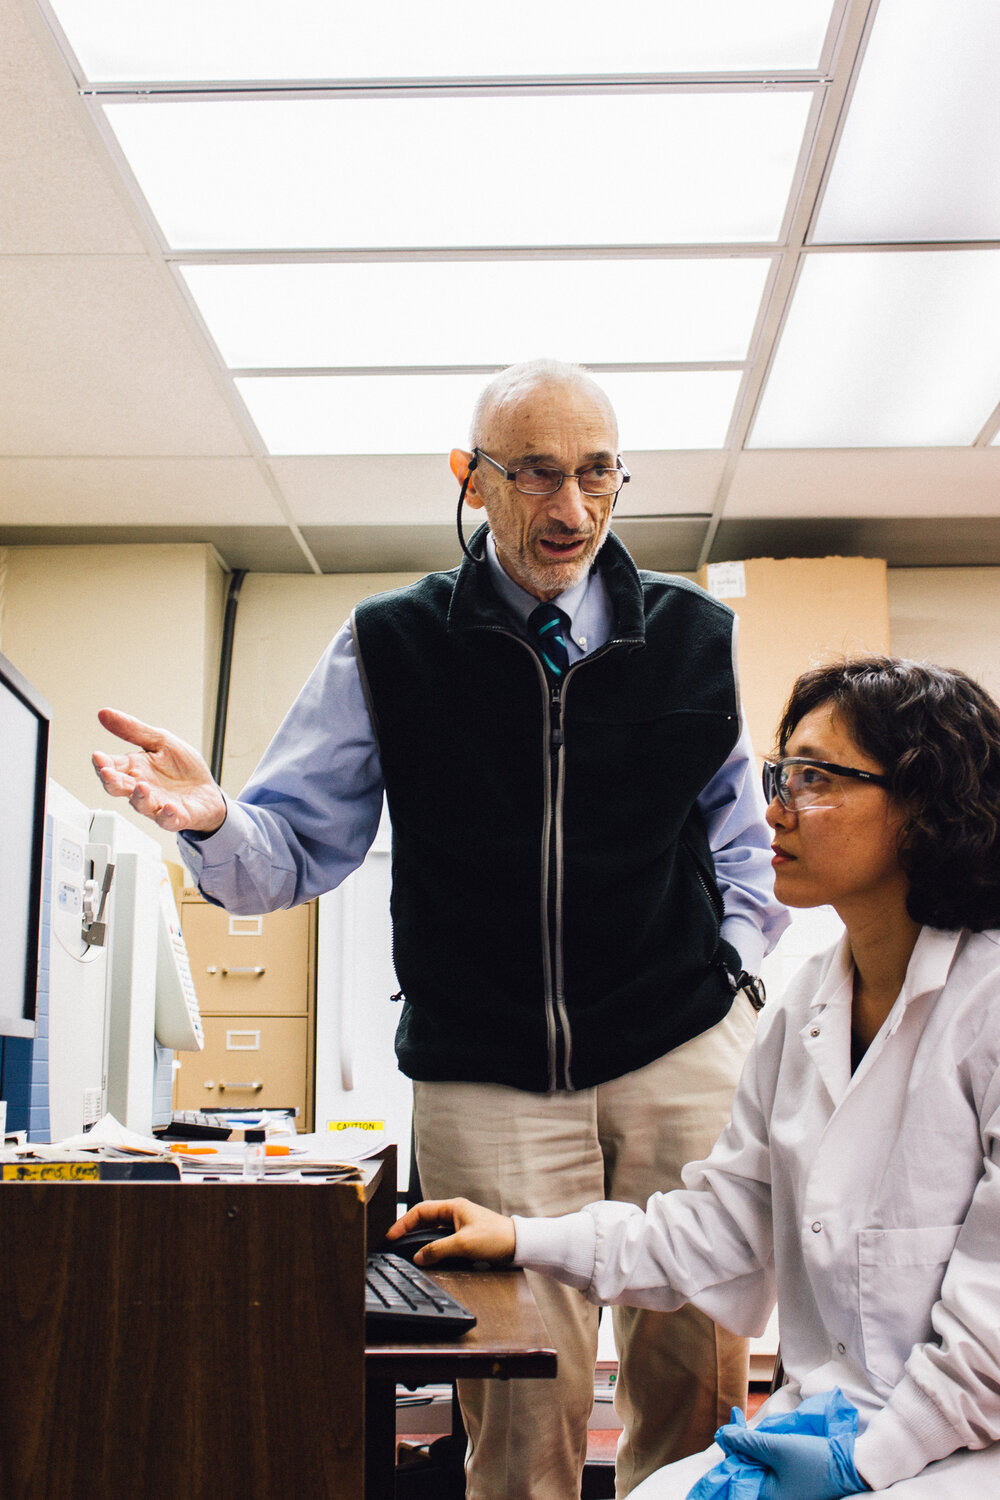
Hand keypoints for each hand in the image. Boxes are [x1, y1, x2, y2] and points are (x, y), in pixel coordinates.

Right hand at [92, 708, 227, 833]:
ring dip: (139, 797)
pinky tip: (169, 808)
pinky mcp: (176, 817)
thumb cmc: (182, 768)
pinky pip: (168, 820)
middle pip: (119, 788)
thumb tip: (104, 713)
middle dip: (111, 781)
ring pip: (141, 805)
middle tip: (106, 772)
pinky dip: (167, 815)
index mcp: (136, 769)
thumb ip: (134, 730)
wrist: (208, 790)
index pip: (111, 766)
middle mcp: (142, 788)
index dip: (102, 763)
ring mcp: (157, 804)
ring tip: (141, 787)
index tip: (97, 756)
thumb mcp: (161, 741)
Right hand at [386, 1198, 516, 1266]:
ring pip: (433, 1231)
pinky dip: (432, 1247)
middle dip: (409, 1230)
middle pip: (425, 1220)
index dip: (404, 1222)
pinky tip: (428, 1256)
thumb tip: (418, 1257)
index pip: (421, 1211)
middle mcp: (455, 1214)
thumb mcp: (463, 1244)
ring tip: (407, 1250)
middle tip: (395, 1244)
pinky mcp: (465, 1237)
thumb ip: (438, 1250)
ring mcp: (460, 1225)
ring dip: (421, 1239)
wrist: (518, 1245)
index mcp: (453, 1207)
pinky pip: (442, 1239)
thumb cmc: (496, 1237)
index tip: (392, 1236)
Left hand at [720, 1426, 867, 1498]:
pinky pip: (772, 1467)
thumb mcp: (777, 1447)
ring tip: (752, 1425)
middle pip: (747, 1467)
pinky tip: (768, 1436)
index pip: (737, 1470)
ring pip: (759, 1465)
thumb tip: (722, 1434)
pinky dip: (767, 1450)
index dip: (731, 1444)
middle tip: (739, 1418)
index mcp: (766, 1497)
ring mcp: (784, 1491)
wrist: (851, 1466)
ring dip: (754, 1444)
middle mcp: (773, 1497)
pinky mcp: (793, 1484)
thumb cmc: (814, 1460)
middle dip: (742, 1442)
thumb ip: (747, 1441)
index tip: (733, 1418)